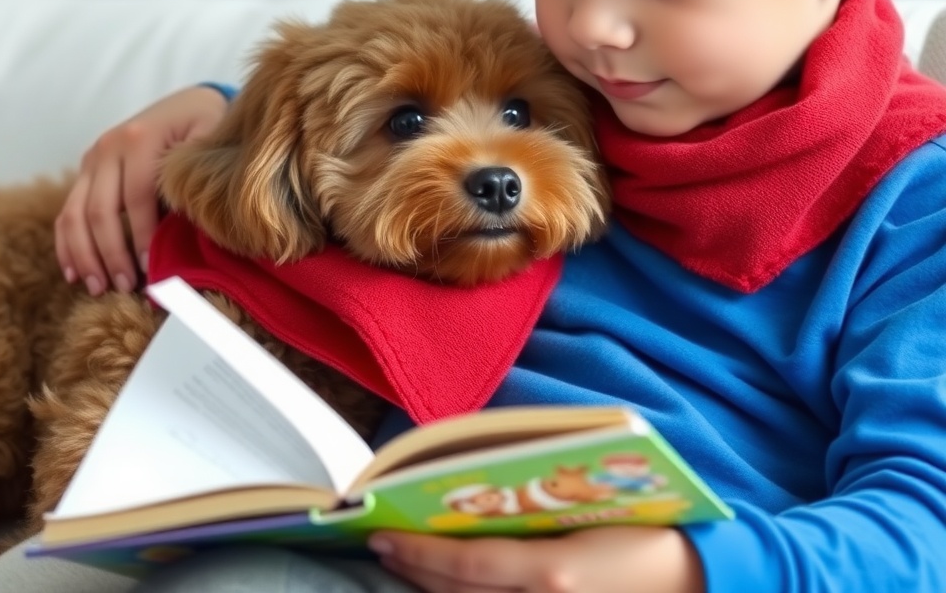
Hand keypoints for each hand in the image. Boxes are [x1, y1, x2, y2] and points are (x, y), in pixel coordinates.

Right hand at [55, 85, 229, 295]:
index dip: (142, 238)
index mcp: (139, 138)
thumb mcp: (210, 138)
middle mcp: (108, 147)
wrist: (190, 103)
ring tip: (100, 288)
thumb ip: (196, 171)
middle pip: (100, 211)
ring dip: (84, 255)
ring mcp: (92, 158)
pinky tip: (75, 273)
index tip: (153, 271)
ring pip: (76, 214)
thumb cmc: (207, 126)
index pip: (136, 199)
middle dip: (111, 254)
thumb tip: (188, 220)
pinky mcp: (86, 170)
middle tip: (126, 287)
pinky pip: (68, 211)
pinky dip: (67, 244)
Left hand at [368, 526, 703, 592]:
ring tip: (404, 563)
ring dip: (432, 589)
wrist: (695, 578)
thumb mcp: (587, 506)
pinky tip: (444, 585)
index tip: (381, 535)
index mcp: (551, 572)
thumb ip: (530, 503)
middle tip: (381, 544)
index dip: (417, 553)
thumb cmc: (644, 527)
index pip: (464, 567)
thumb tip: (475, 492)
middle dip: (415, 571)